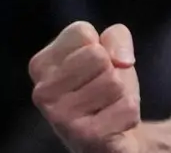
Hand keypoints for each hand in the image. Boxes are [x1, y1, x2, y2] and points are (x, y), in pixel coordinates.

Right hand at [29, 21, 142, 152]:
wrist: (111, 138)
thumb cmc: (104, 88)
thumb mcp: (108, 51)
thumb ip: (116, 36)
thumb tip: (122, 60)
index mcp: (40, 65)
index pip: (81, 32)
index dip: (100, 46)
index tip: (92, 68)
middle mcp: (42, 92)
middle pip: (98, 56)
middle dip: (111, 70)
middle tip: (102, 90)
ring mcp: (60, 117)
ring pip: (114, 82)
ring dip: (122, 94)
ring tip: (106, 107)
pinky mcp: (85, 138)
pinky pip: (127, 107)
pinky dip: (129, 114)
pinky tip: (113, 125)